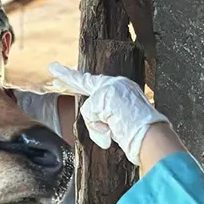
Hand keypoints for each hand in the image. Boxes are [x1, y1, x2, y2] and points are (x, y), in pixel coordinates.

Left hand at [48, 62, 167, 164]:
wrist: (151, 134)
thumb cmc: (142, 136)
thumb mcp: (122, 125)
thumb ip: (108, 120)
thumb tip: (103, 129)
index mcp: (124, 90)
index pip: (97, 85)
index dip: (80, 82)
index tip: (66, 77)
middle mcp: (118, 84)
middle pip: (85, 81)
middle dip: (66, 76)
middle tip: (52, 67)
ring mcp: (111, 86)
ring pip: (89, 110)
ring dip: (98, 126)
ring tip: (115, 129)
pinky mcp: (104, 93)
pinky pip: (90, 115)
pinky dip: (99, 127)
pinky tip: (113, 128)